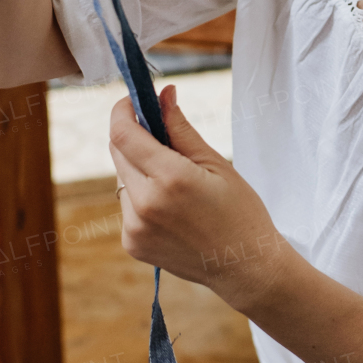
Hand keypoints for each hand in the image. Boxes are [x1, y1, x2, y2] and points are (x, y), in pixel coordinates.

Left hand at [110, 86, 286, 309]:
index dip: (123, 111)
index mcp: (170, 179)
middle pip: (118, 152)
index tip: (134, 101)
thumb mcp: (216, 164)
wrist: (245, 267)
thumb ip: (181, 129)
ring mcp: (134, 228)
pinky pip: (127, 205)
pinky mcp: (131, 243)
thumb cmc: (240, 212)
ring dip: (139, 169)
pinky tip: (172, 209)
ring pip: (122, 178)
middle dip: (134, 136)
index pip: (123, 133)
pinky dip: (142, 197)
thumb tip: (162, 94)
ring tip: (176, 184)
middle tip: (160, 135)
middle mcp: (144, 204)